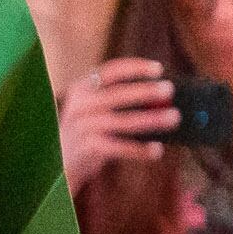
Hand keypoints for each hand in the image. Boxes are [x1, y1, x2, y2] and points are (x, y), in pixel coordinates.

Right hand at [57, 55, 183, 179]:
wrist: (59, 165)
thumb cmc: (87, 134)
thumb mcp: (95, 112)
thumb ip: (121, 102)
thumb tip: (162, 99)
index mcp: (81, 89)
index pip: (110, 71)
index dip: (135, 67)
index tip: (159, 69)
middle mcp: (79, 105)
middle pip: (118, 94)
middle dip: (146, 91)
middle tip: (169, 90)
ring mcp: (82, 127)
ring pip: (123, 121)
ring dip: (151, 119)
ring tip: (173, 117)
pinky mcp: (88, 148)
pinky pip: (119, 147)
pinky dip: (140, 150)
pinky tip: (157, 150)